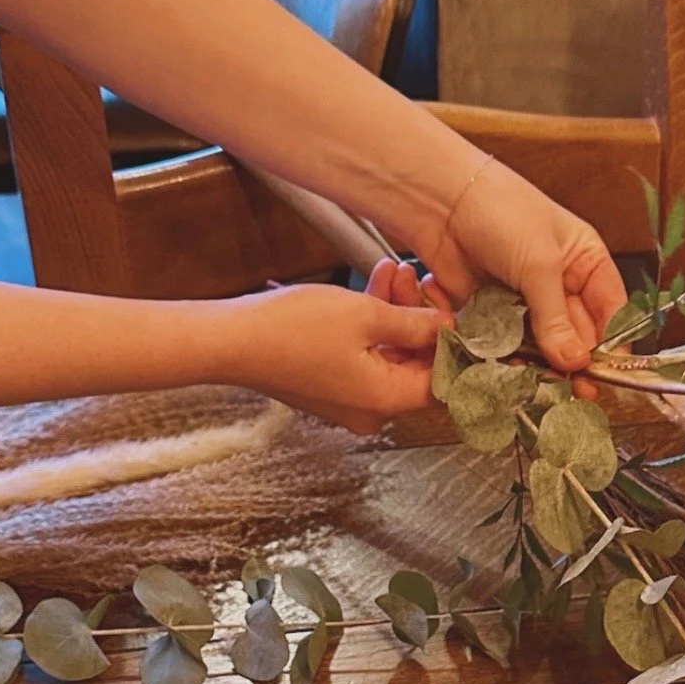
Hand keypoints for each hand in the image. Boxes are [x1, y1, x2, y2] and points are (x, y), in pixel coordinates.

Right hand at [218, 266, 449, 431]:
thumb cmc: (293, 330)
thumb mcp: (365, 315)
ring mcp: (351, 401)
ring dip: (396, 314)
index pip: (441, 381)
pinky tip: (374, 286)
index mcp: (386, 401)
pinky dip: (373, 326)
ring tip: (394, 272)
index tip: (449, 308)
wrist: (234, 340)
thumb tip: (447, 327)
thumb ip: (414, 324)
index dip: (450, 343)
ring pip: (391, 357)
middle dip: (420, 318)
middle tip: (418, 279)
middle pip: (416, 367)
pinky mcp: (332, 387)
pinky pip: (366, 358)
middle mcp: (372, 411)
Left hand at [425, 159, 626, 373]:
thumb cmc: (501, 211)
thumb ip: (556, 318)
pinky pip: (511, 350)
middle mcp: (562, 287)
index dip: (613, 346)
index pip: (612, 312)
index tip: (607, 375)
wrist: (442, 203)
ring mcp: (528, 305)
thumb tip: (576, 362)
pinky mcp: (497, 318)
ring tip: (543, 384)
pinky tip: (512, 374)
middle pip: (580, 338)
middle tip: (576, 390)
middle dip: (577, 364)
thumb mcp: (539, 264)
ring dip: (544, 369)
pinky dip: (511, 364)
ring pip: (545, 350)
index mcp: (586, 264)